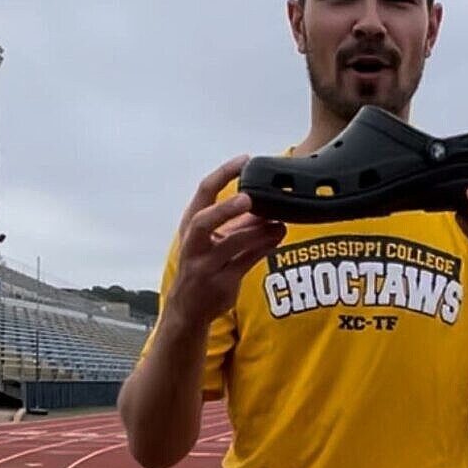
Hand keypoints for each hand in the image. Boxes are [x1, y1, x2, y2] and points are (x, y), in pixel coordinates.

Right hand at [165, 154, 285, 327]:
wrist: (189, 307)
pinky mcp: (220, 283)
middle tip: (249, 198)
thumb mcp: (215, 239)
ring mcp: (204, 265)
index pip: (203, 192)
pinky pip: (245, 262)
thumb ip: (239, 223)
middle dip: (225, 208)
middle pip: (203, 221)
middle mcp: (193, 244)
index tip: (245, 160)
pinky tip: (277, 238)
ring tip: (279, 223)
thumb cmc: (202, 266)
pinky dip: (263, 248)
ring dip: (257, 232)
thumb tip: (268, 205)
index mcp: (190, 225)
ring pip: (231, 244)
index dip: (224, 173)